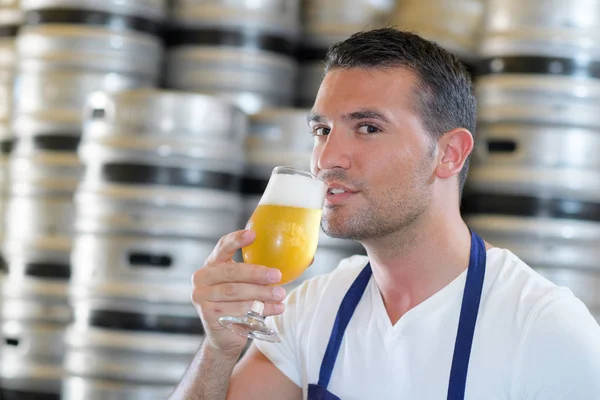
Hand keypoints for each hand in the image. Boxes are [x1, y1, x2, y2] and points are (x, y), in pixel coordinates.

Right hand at [191, 230, 285, 358]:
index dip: (237, 240)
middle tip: (277, 275)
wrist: (223, 336)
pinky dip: (261, 309)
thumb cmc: (239, 302)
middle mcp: (202, 278)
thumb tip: (308, 258)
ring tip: (281, 294)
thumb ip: (266, 270)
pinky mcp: (209, 316)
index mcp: (212, 264)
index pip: (222, 247)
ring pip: (236, 293)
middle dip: (256, 273)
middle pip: (231, 272)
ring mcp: (202, 298)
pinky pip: (238, 311)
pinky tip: (276, 308)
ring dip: (262, 294)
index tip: (254, 234)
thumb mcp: (247, 283)